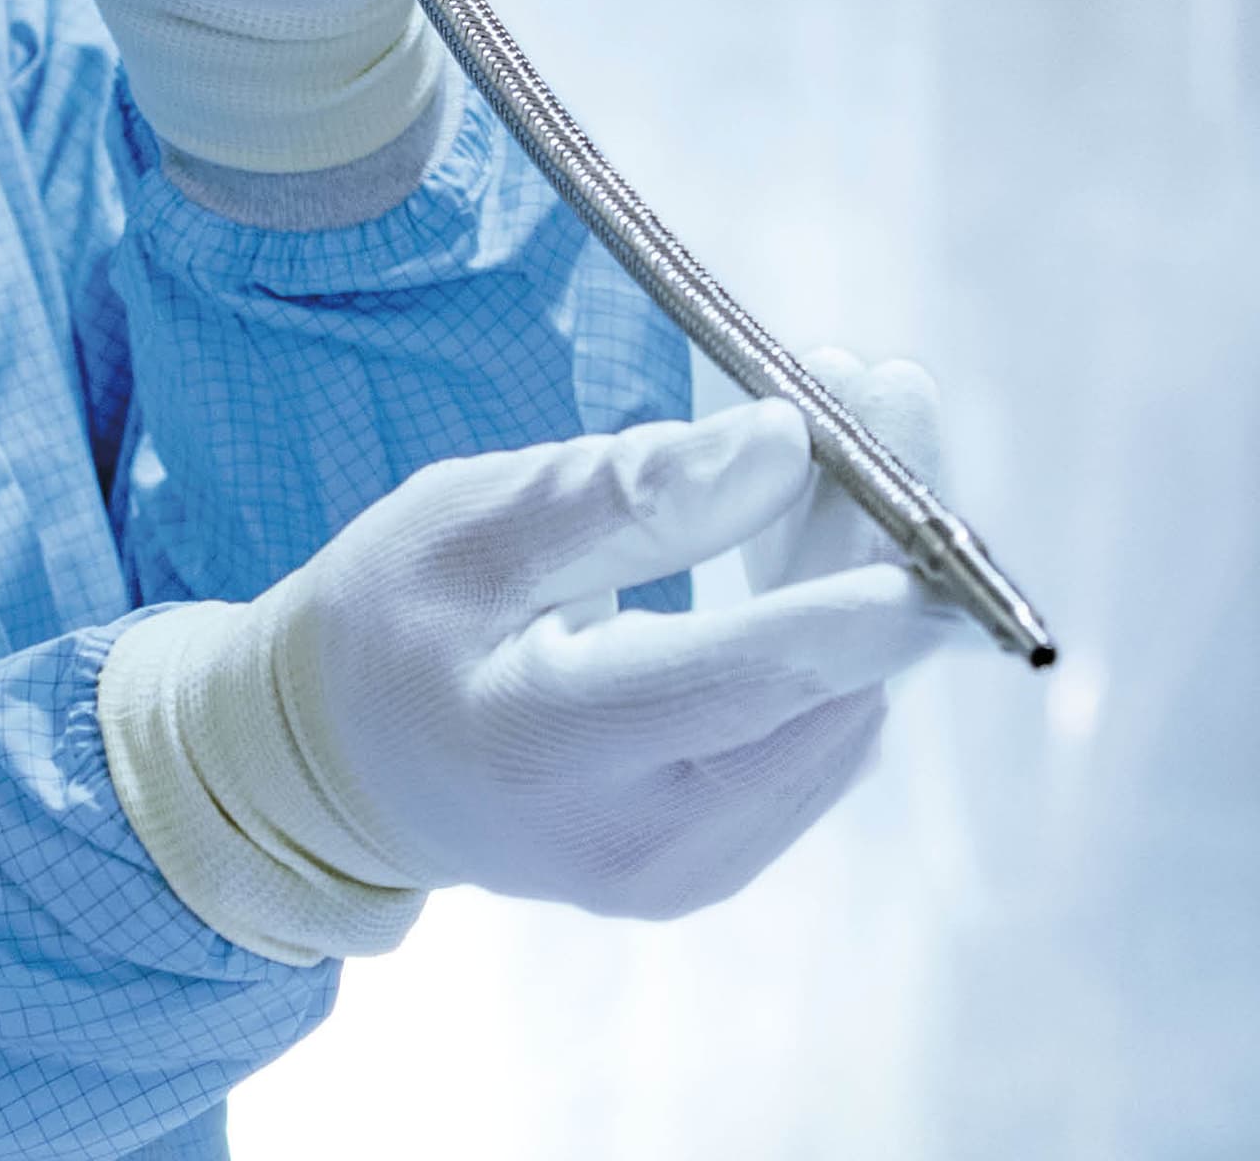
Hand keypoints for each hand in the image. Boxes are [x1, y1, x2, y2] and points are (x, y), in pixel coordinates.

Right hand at [100, 398, 962, 955]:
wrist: (341, 766)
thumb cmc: (387, 623)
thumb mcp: (470, 524)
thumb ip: (624, 494)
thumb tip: (784, 445)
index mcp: (551, 750)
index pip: (741, 679)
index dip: (848, 594)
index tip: (918, 499)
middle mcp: (645, 843)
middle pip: (818, 690)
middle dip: (873, 536)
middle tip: (887, 390)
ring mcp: (693, 869)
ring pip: (837, 711)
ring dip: (865, 572)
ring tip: (858, 432)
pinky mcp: (721, 858)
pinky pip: (814, 736)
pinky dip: (833, 631)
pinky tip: (819, 528)